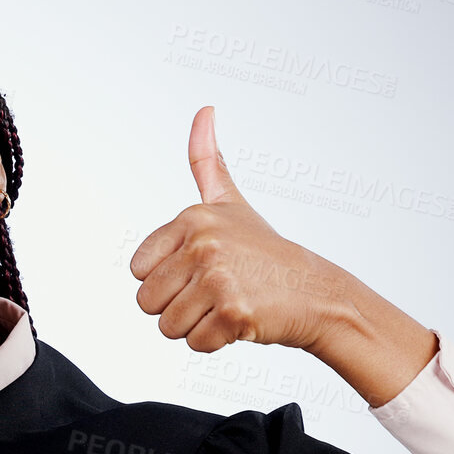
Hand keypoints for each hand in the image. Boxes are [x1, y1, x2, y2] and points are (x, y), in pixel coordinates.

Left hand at [127, 106, 354, 354]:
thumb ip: (206, 162)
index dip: (166, 280)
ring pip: (168, 327)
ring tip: (228, 305)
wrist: (315, 292)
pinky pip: (196, 343)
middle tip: (216, 293)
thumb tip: (205, 110)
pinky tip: (242, 321)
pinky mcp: (233, 312)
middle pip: (147, 302)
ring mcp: (219, 278)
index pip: (138, 271)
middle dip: (179, 307)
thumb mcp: (230, 202)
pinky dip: (217, 342)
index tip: (200, 270)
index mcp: (191, 219)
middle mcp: (203, 244)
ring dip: (197, 326)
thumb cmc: (265, 251)